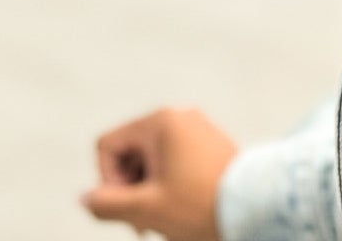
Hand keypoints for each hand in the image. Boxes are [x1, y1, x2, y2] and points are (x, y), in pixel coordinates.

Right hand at [81, 104, 238, 240]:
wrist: (257, 209)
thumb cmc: (200, 206)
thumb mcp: (146, 209)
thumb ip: (106, 204)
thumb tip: (85, 198)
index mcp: (160, 121)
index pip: (108, 146)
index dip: (108, 181)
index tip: (129, 208)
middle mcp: (178, 116)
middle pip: (130, 153)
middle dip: (130, 190)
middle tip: (143, 225)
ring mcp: (197, 127)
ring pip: (151, 160)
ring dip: (148, 191)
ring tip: (162, 222)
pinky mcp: (211, 142)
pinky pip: (174, 161)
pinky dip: (168, 185)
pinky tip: (179, 212)